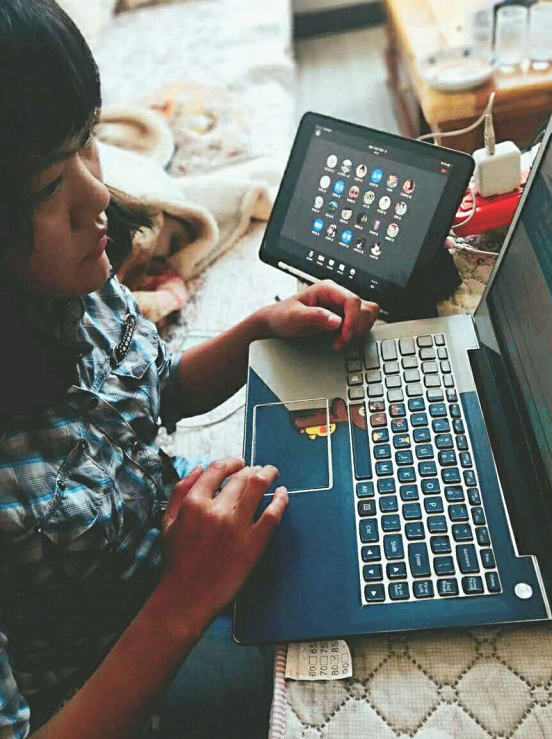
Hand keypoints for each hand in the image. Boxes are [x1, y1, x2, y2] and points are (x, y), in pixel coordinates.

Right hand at [159, 458, 287, 632]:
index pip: (217, 469)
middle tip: (258, 469)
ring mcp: (237, 527)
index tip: (239, 463)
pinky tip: (283, 493)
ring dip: (268, 474)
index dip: (231, 462)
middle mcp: (216, 511)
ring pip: (258, 487)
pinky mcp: (254, 543)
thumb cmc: (177, 561)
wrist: (187, 597)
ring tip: (271, 472)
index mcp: (194, 504)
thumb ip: (181, 491)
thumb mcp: (169, 521)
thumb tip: (200, 468)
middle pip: (241, 476)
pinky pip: (273, 514)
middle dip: (251, 468)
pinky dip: (281, 499)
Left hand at [259, 280, 378, 350]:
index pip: (353, 300)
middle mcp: (338, 295)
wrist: (276, 322)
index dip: (353, 320)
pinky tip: (340, 340)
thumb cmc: (283, 316)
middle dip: (357, 328)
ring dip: (358, 331)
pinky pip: (360, 324)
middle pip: (365, 308)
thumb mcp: (294, 316)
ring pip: (366, 315)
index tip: (344, 336)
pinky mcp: (343, 317)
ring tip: (340, 341)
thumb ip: (314, 317)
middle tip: (340, 341)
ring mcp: (342, 306)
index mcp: (328, 289)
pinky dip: (355, 334)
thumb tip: (336, 321)